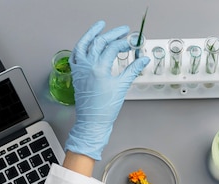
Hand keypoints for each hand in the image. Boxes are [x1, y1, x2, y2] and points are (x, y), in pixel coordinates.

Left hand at [65, 20, 148, 159]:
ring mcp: (79, 69)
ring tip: (100, 26)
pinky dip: (81, 47)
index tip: (131, 43)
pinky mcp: (76, 74)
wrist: (92, 122)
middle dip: (112, 34)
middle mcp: (87, 66)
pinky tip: (86, 44)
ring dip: (91, 34)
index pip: (112, 48)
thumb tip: (143, 60)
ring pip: (83, 44)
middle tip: (122, 30)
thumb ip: (132, 70)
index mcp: (99, 68)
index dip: (123, 43)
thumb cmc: (105, 109)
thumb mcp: (121, 87)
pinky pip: (75, 55)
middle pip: (99, 42)